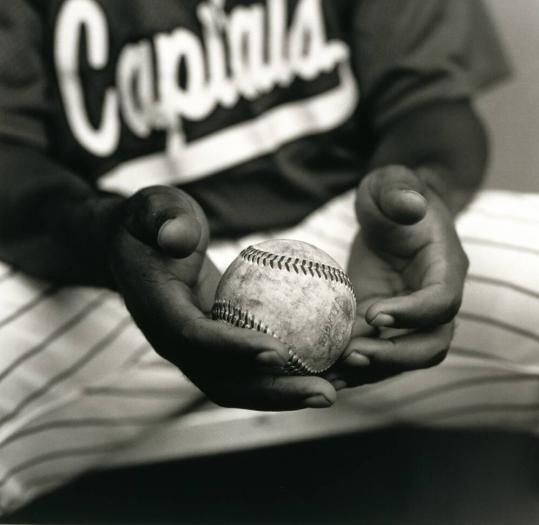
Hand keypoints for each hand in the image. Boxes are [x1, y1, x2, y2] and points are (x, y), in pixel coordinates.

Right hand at [109, 186, 335, 410]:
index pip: (195, 338)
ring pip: (240, 384)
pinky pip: (249, 366)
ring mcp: (195, 350)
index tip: (280, 351)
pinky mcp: (214, 346)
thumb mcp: (153, 208)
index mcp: (158, 312)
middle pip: (224, 381)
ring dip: (287, 393)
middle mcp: (175, 343)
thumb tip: (177, 238)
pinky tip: (325, 364)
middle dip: (274, 393)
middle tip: (326, 392)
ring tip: (336, 389)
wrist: (138, 250)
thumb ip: (163, 218)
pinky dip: (285, 373)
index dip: (234, 349)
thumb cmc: (151, 224)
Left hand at [327, 165, 467, 388]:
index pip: (442, 301)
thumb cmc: (392, 196)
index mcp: (445, 267)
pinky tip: (322, 375)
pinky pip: (375, 353)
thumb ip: (401, 190)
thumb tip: (411, 206)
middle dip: (395, 356)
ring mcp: (408, 317)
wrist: (389, 216)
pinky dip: (353, 369)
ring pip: (403, 359)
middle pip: (431, 344)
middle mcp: (432, 299)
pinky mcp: (381, 323)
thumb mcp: (392, 182)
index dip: (414, 314)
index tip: (375, 313)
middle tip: (352, 353)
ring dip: (371, 371)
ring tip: (332, 375)